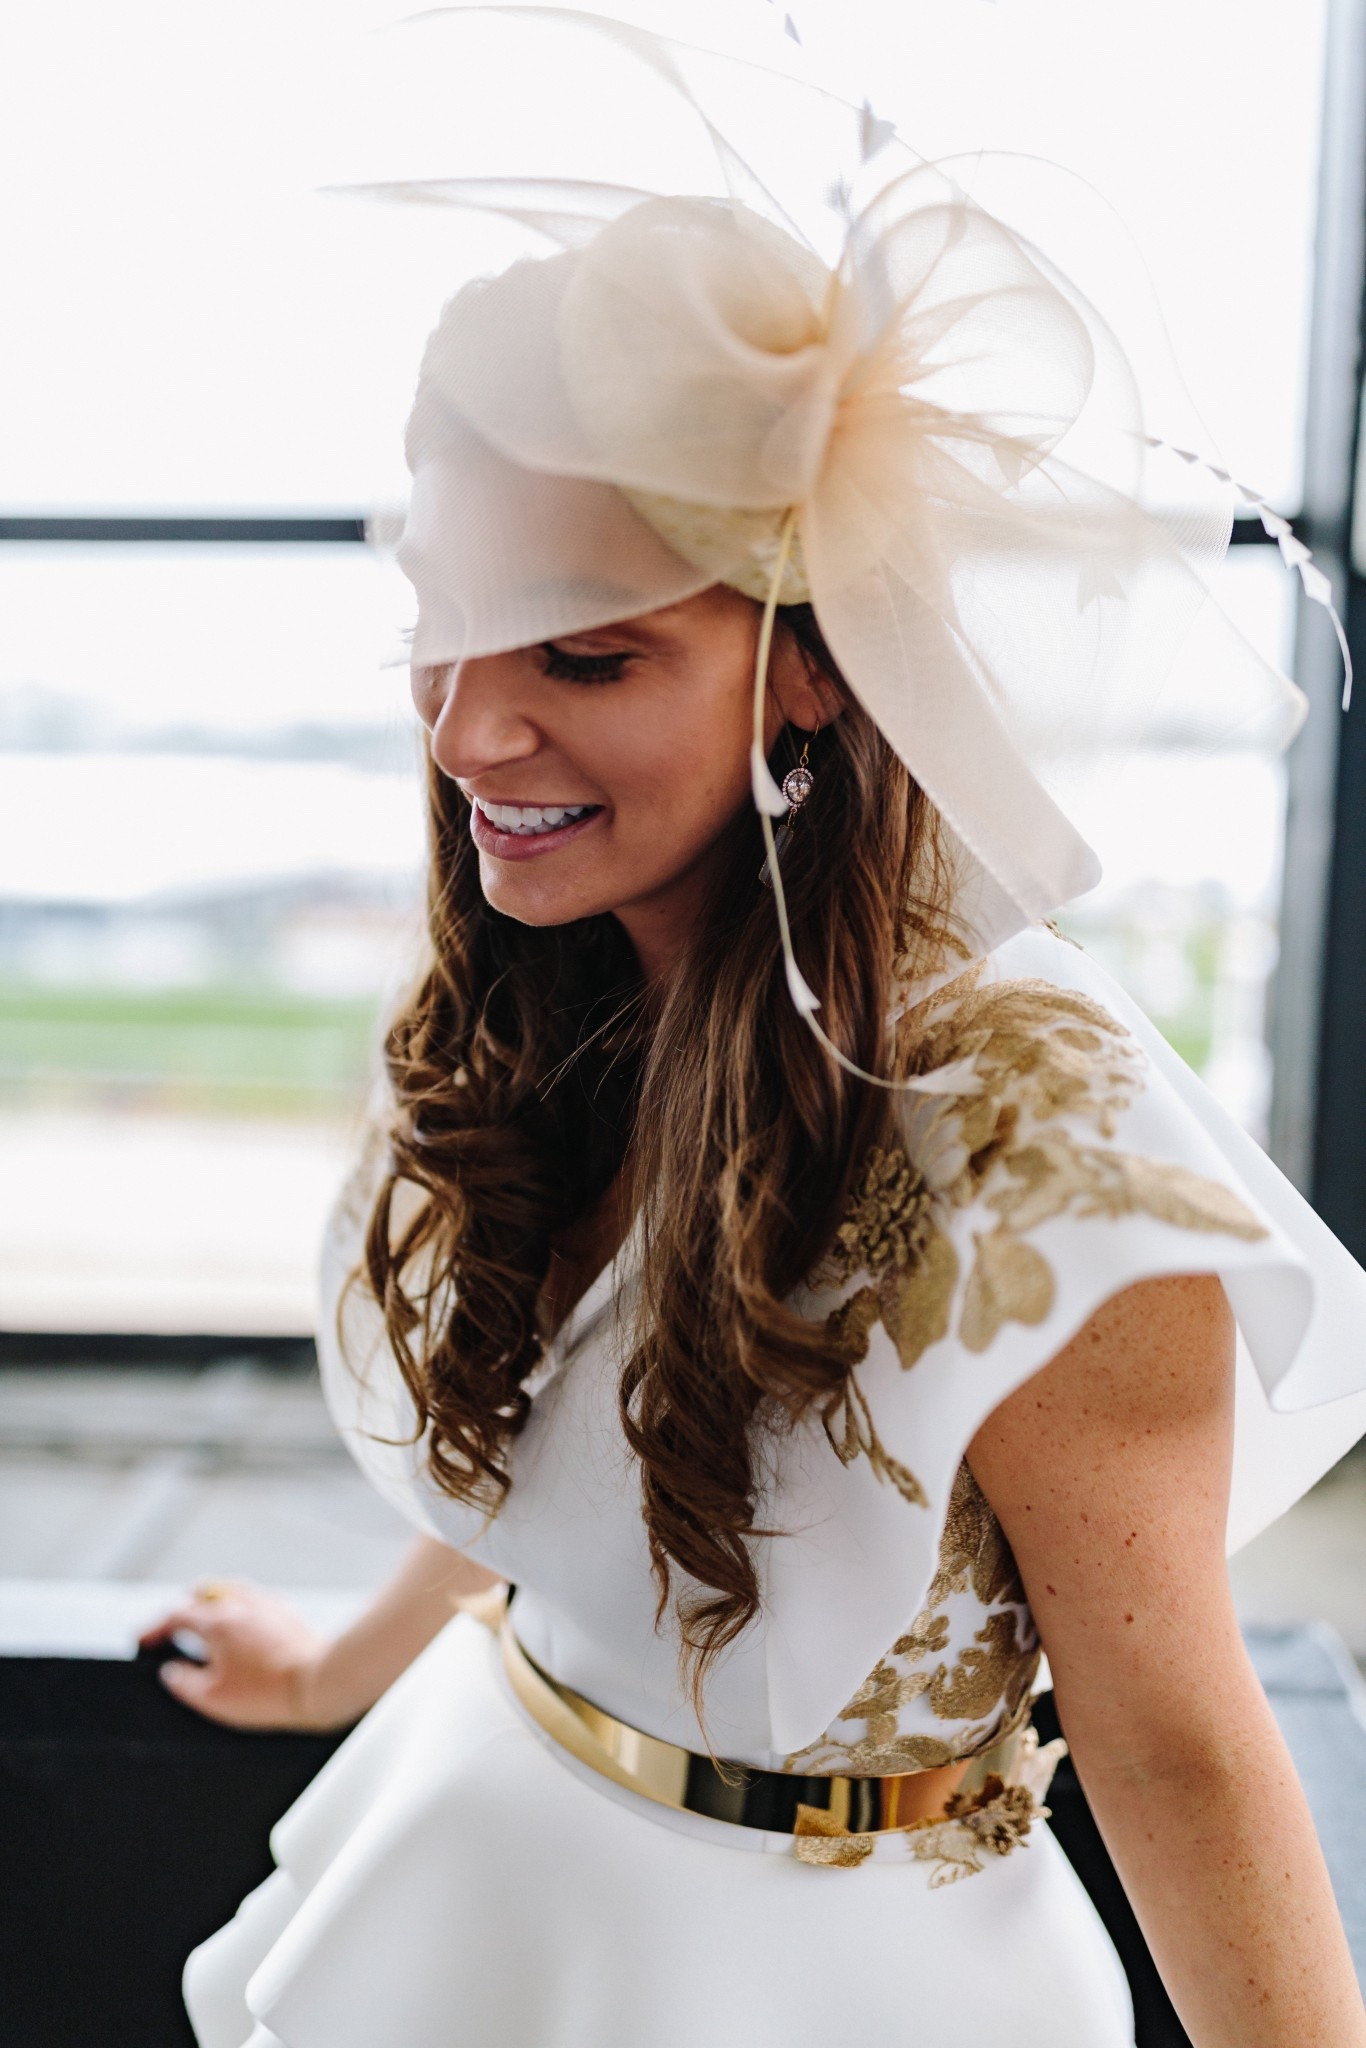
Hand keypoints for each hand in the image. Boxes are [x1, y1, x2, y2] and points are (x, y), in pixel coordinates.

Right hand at [138, 1580, 343, 1731]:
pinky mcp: (285, 1610)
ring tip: (204, 1626)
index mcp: (217, 1621)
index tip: (142, 1640)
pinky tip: (240, 1627)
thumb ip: (184, 1682)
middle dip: (181, 1611)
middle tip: (171, 1633)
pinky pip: (253, 1599)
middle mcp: (240, 1603)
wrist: (318, 1683)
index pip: (175, 1614)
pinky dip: (237, 1608)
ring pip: (229, 1590)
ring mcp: (265, 1603)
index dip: (153, 1628)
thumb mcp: (213, 1698)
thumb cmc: (268, 1693)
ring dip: (210, 1604)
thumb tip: (170, 1671)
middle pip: (201, 1593)